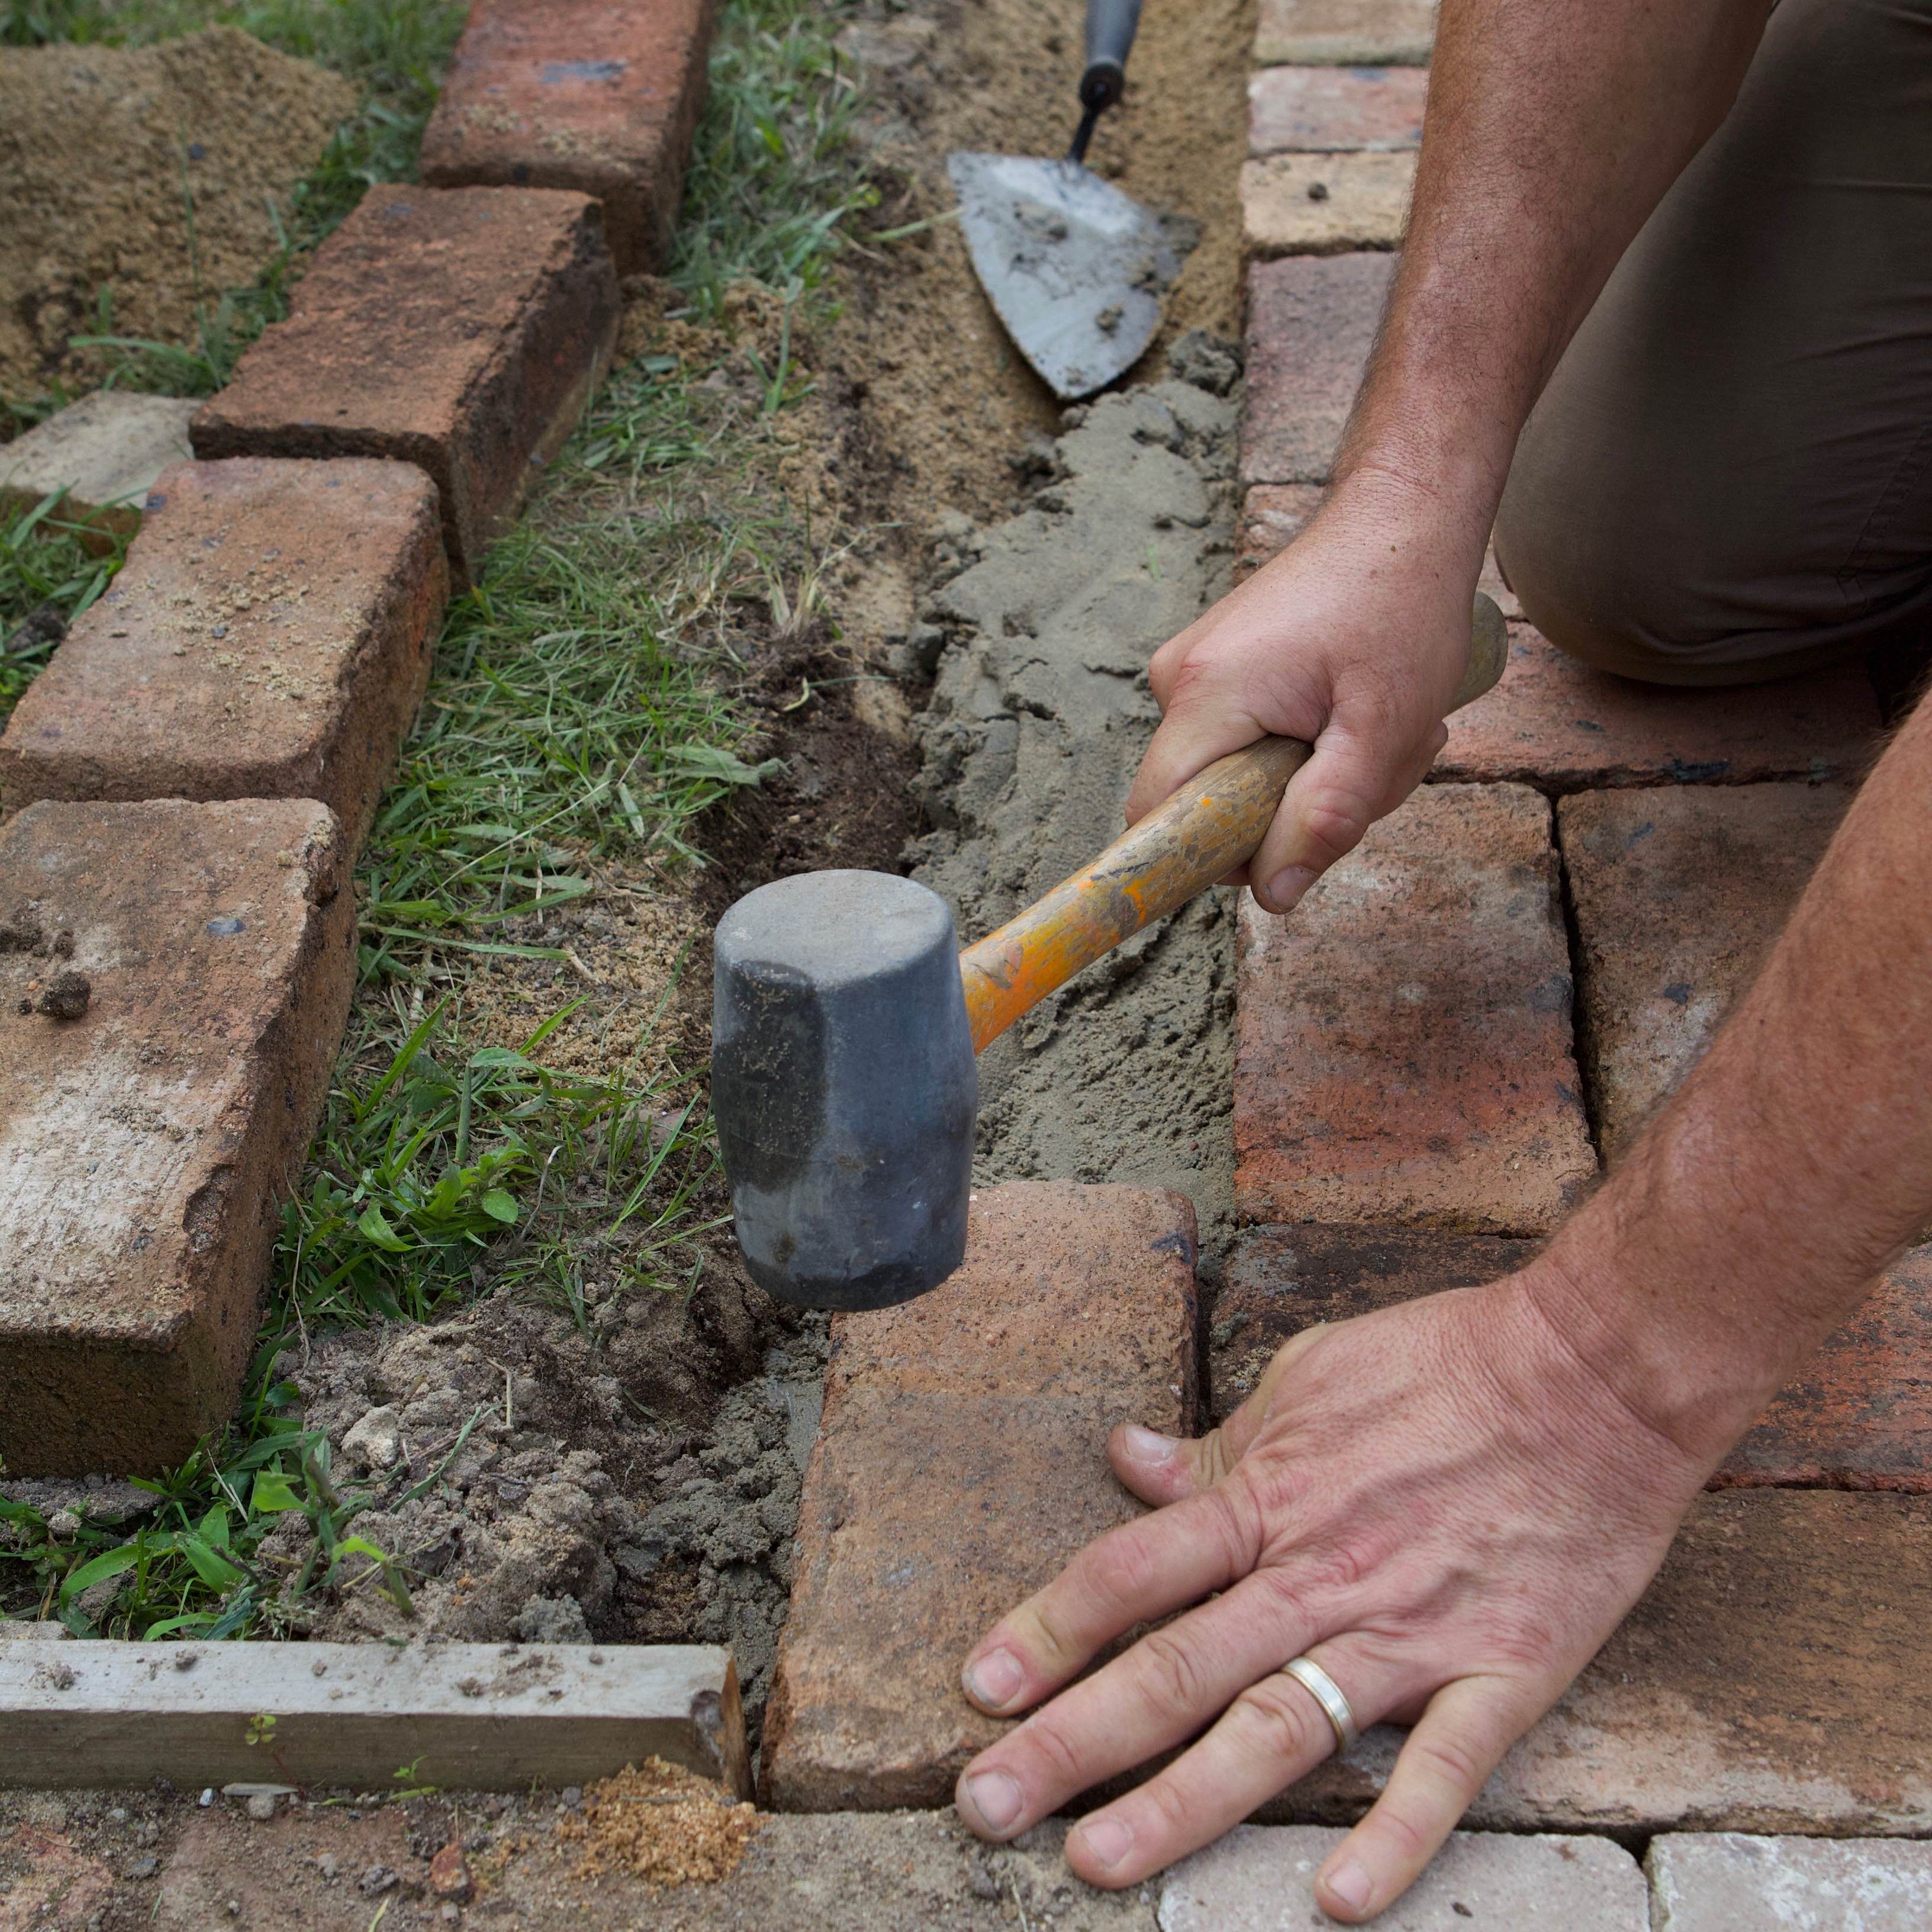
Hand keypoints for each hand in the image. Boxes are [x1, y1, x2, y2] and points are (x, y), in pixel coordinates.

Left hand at [951, 1273, 1710, 1920]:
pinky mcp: (1503, 1672)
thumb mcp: (1307, 1377)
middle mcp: (1319, 1574)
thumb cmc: (1445, 1363)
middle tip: (985, 1805)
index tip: (977, 1689)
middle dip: (1072, 1742)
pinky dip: (1392, 1837)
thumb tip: (1125, 1458)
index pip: (1129, 1574)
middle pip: (1173, 1667)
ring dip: (1183, 1804)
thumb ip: (1216, 1443)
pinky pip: (1443, 1772)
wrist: (1596, 1373)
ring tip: (1099, 1864)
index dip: (1045, 1632)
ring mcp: (1409, 1632)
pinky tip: (1336, 1902)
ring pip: (1275, 1732)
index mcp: (1268, 1497)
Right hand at [1128, 474, 1483, 913]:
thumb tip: (1271, 895)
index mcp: (1208, 693)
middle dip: (1287, 810)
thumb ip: (1326, 816)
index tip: (1279, 850)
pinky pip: (1242, 740)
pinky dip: (1302, 743)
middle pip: (1203, 802)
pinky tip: (1350, 707)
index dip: (1207, 857)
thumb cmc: (1401, 605)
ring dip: (1307, 775)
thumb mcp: (1383, 728)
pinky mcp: (1216, 664)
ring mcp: (1192, 667)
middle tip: (1366, 765)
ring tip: (1369, 725)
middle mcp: (1179, 678)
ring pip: (1232, 775)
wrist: (1404, 513)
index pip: (1158, 817)